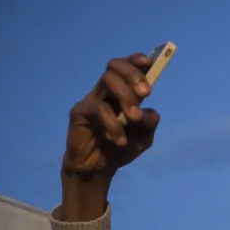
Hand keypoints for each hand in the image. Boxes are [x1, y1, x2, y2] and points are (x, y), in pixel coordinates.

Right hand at [63, 53, 160, 180]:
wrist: (97, 169)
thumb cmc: (119, 149)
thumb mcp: (143, 138)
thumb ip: (150, 123)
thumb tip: (150, 112)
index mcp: (122, 93)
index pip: (126, 68)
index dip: (136, 60)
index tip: (149, 63)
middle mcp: (105, 92)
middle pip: (114, 67)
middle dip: (133, 75)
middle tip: (147, 93)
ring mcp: (92, 99)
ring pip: (107, 81)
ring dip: (126, 97)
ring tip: (134, 119)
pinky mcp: (80, 112)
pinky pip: (98, 108)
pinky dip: (113, 124)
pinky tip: (120, 140)